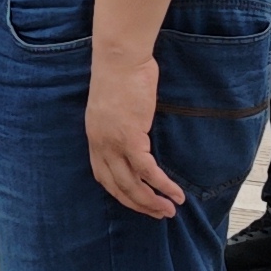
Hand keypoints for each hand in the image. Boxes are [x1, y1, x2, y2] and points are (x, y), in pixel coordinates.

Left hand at [84, 41, 184, 217]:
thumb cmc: (121, 73)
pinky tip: (175, 194)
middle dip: (139, 204)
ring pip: (132, 184)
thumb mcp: (114, 104)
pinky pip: (147, 170)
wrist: (119, 57)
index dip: (120, 193)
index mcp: (94, 137)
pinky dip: (162, 185)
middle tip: (158, 214)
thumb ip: (120, 123)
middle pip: (117, 187)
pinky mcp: (130, 138)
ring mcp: (113, 143)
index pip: (103, 176)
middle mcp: (100, 144)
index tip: (137, 201)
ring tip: (169, 211)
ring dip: (152, 202)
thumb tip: (137, 132)